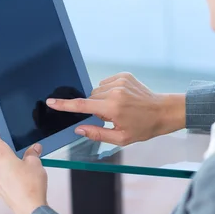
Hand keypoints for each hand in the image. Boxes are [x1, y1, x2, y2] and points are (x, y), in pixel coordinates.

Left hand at [0, 124, 48, 213]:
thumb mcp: (35, 162)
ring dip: (11, 161)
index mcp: (0, 154)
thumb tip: (34, 148)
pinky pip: (1, 173)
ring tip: (26, 167)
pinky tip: (22, 177)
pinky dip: (10, 172)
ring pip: (0, 162)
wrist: (29, 208)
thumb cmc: (30, 187)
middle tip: (24, 151)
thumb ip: (32, 152)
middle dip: (10, 148)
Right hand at [46, 72, 185, 145]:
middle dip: (94, 107)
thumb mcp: (121, 138)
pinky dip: (109, 91)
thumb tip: (79, 128)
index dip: (64, 105)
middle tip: (110, 116)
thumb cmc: (144, 127)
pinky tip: (122, 99)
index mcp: (112, 108)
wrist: (163, 111)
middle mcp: (114, 91)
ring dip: (101, 99)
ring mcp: (120, 81)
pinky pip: (106, 83)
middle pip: (90, 97)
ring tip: (119, 108)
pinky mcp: (124, 75)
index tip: (51, 101)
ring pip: (97, 90)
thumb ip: (97, 133)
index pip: (82, 105)